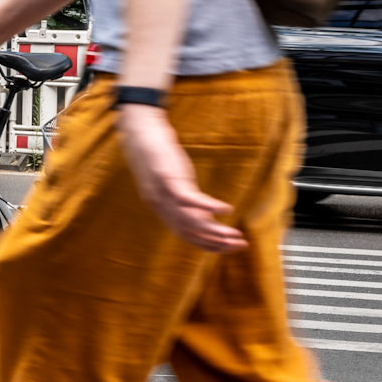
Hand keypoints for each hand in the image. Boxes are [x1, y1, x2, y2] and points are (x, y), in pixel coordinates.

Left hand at [117, 105, 245, 253]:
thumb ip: (186, 201)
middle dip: (216, 243)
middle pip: (189, 233)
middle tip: (241, 244)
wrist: (140, 133)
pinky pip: (188, 198)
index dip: (209, 245)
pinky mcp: (167, 176)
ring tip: (236, 234)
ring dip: (215, 231)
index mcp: (162, 210)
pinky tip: (226, 209)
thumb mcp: (174, 183)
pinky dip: (207, 206)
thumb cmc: (159, 157)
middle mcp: (161, 206)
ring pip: (190, 221)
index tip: (231, 247)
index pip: (187, 236)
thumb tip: (207, 217)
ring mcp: (163, 193)